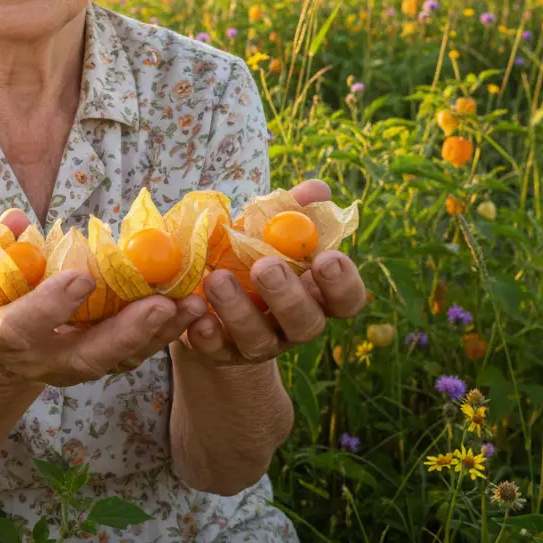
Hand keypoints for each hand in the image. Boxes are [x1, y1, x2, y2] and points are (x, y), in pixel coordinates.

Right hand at [0, 209, 206, 386]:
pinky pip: (137, 353)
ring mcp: (76, 366)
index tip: (81, 278)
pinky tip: (194, 308)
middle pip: (88, 356)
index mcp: (3, 335)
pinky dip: (166, 334)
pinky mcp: (103, 362)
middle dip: (127, 333)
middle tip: (162, 304)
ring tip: (192, 304)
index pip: (24, 327)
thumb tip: (14, 220)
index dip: (51, 306)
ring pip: (121, 359)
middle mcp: (44, 359)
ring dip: (159, 334)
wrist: (0, 355)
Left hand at [180, 180, 365, 366]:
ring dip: (239, 309)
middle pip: (306, 322)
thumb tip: (319, 189)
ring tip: (217, 278)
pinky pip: (216, 350)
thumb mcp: (263, 230)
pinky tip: (196, 314)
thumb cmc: (244, 256)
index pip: (346, 299)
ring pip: (259, 339)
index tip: (327, 257)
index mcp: (313, 293)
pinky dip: (207, 333)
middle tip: (266, 267)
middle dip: (288, 296)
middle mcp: (292, 324)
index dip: (343, 283)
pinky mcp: (220, 353)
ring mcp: (258, 343)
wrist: (202, 295)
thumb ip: (290, 211)